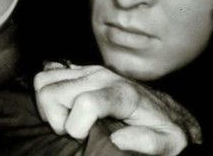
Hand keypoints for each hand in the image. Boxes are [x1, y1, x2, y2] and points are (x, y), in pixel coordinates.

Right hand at [34, 63, 200, 154]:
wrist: (166, 111)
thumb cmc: (165, 129)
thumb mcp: (168, 143)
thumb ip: (149, 143)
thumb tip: (117, 140)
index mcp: (122, 94)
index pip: (85, 102)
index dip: (75, 127)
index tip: (84, 139)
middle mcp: (103, 77)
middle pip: (53, 91)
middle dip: (57, 119)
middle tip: (75, 133)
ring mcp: (89, 70)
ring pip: (44, 80)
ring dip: (49, 106)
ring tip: (69, 121)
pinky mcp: (82, 70)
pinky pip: (48, 73)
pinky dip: (48, 93)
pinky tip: (66, 108)